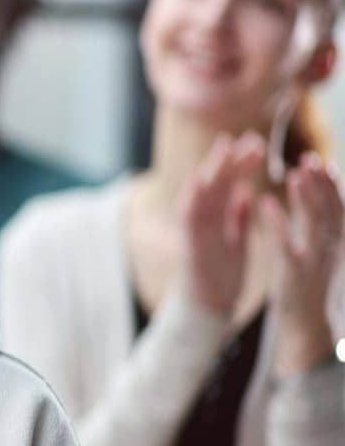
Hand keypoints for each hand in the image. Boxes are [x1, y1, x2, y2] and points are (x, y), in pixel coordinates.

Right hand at [182, 133, 266, 313]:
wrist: (208, 307)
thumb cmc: (222, 276)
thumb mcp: (237, 242)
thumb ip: (238, 217)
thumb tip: (246, 193)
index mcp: (217, 219)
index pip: (228, 184)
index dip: (239, 163)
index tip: (255, 144)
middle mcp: (203, 220)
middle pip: (216, 182)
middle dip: (230, 159)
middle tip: (249, 138)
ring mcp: (194, 230)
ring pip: (202, 193)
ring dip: (214, 169)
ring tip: (228, 147)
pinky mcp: (190, 243)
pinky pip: (189, 216)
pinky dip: (193, 196)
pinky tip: (201, 176)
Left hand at [261, 152, 344, 375]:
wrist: (308, 331)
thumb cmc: (313, 292)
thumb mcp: (322, 260)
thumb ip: (323, 234)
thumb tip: (323, 207)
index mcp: (337, 247)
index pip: (339, 211)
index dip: (332, 186)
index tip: (322, 163)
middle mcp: (332, 252)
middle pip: (331, 211)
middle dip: (322, 184)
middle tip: (309, 158)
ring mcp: (315, 263)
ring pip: (314, 224)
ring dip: (305, 197)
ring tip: (294, 173)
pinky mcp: (294, 275)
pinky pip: (286, 244)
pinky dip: (278, 222)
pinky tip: (267, 203)